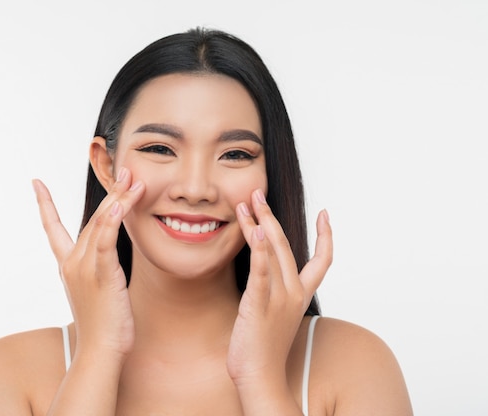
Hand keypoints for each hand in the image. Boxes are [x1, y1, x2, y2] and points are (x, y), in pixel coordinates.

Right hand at [32, 167, 144, 359]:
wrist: (100, 350)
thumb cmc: (102, 323)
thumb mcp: (95, 290)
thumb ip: (97, 269)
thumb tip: (104, 258)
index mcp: (67, 265)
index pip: (52, 228)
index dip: (45, 205)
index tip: (36, 183)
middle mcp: (72, 263)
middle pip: (91, 219)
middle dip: (110, 193)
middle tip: (124, 171)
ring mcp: (84, 268)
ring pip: (100, 225)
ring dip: (118, 199)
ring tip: (133, 180)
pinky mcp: (101, 275)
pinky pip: (105, 242)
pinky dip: (112, 222)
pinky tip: (120, 205)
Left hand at [227, 188, 331, 388]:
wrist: (260, 377)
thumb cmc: (264, 347)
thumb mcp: (276, 314)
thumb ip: (276, 291)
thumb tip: (268, 273)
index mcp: (301, 295)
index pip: (322, 261)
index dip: (326, 236)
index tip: (326, 213)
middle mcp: (294, 293)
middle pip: (285, 245)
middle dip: (270, 216)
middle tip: (257, 194)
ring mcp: (278, 299)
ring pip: (272, 252)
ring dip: (258, 224)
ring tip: (247, 203)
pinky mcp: (259, 305)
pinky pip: (261, 273)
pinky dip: (259, 252)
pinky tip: (255, 231)